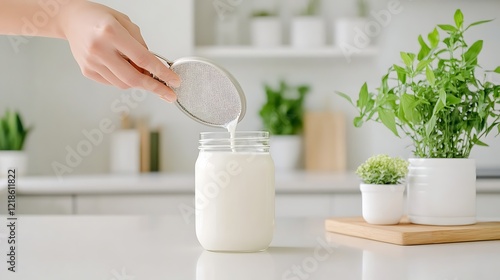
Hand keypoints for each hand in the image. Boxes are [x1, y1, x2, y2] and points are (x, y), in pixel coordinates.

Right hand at [60, 1, 179, 101]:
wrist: (70, 19)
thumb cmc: (99, 18)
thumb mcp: (125, 22)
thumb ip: (140, 44)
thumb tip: (152, 67)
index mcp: (111, 33)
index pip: (143, 59)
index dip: (162, 73)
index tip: (174, 81)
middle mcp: (100, 49)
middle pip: (133, 78)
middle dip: (155, 88)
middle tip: (170, 94)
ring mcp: (92, 62)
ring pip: (123, 84)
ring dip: (139, 83)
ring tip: (143, 73)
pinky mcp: (87, 71)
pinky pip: (113, 83)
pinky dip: (124, 80)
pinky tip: (124, 68)